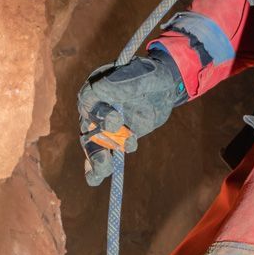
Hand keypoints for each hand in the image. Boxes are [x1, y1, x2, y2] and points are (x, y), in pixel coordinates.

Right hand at [78, 48, 184, 186]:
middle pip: (89, 128)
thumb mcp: (142, 75)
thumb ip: (124, 82)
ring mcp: (104, 126)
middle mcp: (95, 108)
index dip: (99, 113)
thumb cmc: (151, 76)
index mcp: (96, 87)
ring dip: (96, 160)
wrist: (165, 87)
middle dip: (96, 143)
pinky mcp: (115, 138)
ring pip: (94, 146)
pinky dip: (98, 167)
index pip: (89, 100)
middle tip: (107, 154)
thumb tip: (100, 88)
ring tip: (102, 171)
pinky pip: (105, 154)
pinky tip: (95, 179)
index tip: (116, 121)